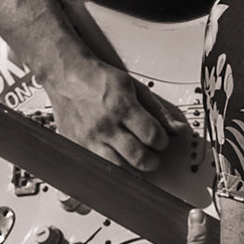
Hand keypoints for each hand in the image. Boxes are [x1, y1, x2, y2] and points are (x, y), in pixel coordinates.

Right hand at [44, 57, 169, 170]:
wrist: (66, 75)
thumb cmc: (98, 79)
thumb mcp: (133, 87)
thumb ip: (157, 110)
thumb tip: (177, 128)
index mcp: (122, 107)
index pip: (152, 137)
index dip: (162, 142)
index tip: (161, 141)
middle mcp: (104, 125)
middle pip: (138, 157)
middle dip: (152, 160)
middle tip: (152, 156)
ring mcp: (88, 139)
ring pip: (118, 168)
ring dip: (132, 168)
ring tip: (135, 160)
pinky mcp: (76, 146)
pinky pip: (97, 167)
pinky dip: (110, 167)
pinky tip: (115, 160)